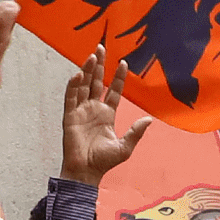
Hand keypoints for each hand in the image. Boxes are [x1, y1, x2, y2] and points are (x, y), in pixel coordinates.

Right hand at [60, 46, 151, 184]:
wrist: (86, 172)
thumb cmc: (104, 161)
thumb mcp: (125, 146)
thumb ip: (136, 132)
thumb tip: (149, 119)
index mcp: (107, 114)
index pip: (112, 90)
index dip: (117, 77)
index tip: (123, 63)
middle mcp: (93, 109)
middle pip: (96, 81)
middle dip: (99, 65)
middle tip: (101, 47)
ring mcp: (81, 111)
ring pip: (83, 85)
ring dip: (87, 70)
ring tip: (92, 55)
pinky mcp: (70, 116)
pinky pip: (71, 97)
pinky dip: (74, 85)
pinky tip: (79, 74)